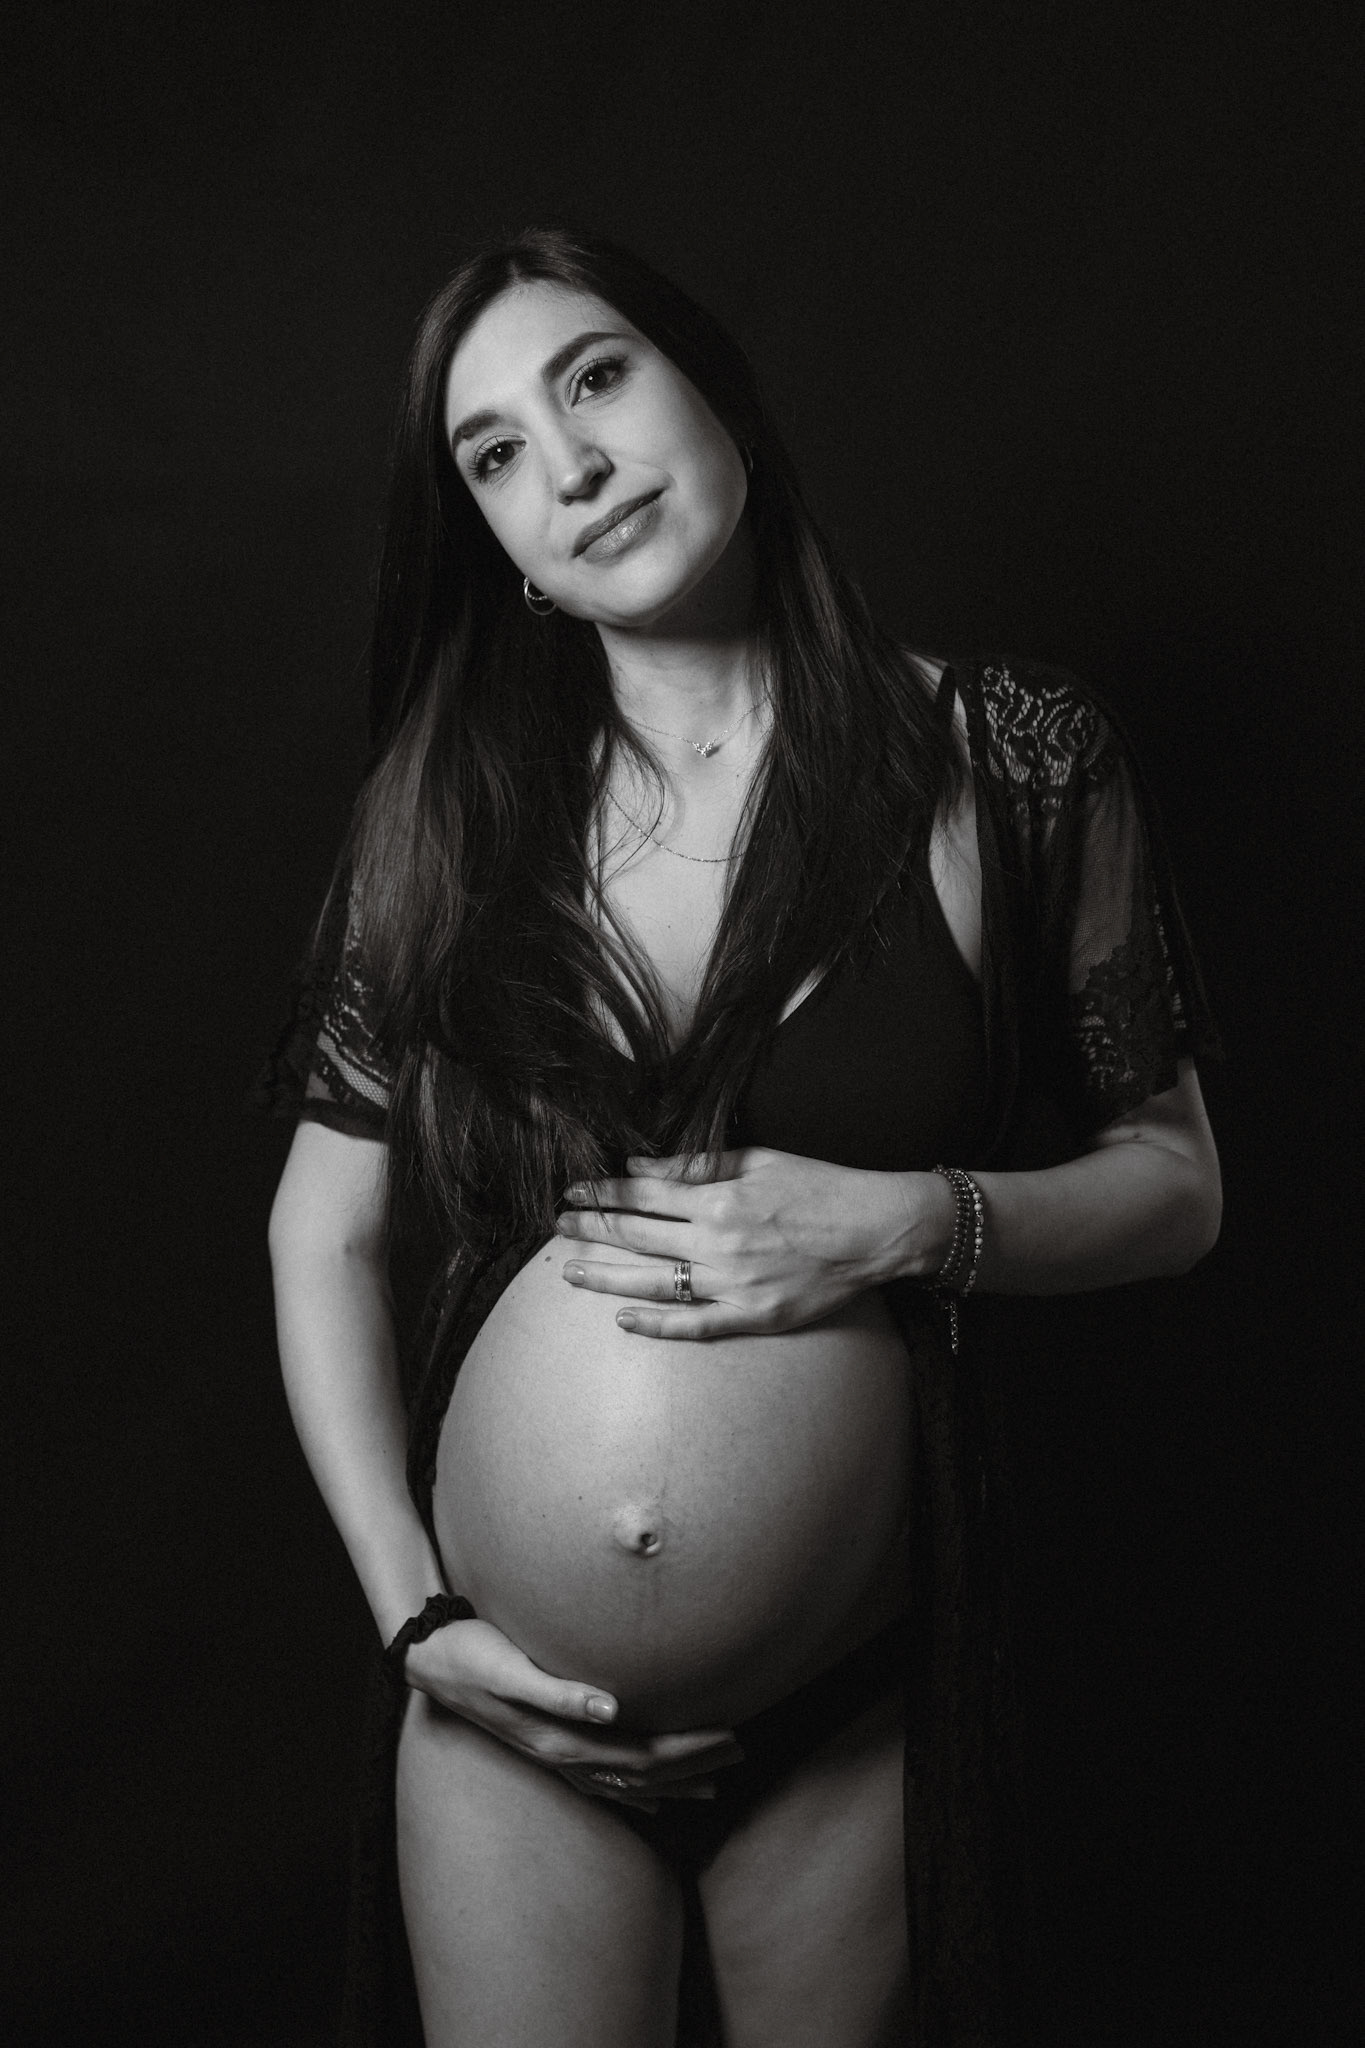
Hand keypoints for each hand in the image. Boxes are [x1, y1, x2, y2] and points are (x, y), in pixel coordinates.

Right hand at [402, 1617, 743, 1812]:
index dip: (691, 1750)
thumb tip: (611, 1708)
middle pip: (643, 1770)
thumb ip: (558, 1691)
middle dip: (695, 1765)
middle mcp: (561, 1755)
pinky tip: (653, 1800)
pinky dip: (634, 1792)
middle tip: (742, 1751)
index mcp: (561, 1739)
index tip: (733, 1737)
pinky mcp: (547, 1746)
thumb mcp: (511, 1667)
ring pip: (627, 1781)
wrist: (429, 1660)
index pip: (643, 1753)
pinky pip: (601, 1781)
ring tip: (716, 1783)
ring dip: (673, 1782)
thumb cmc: (473, 1652)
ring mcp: (554, 1756)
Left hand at [556, 1147, 954, 1339]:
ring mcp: (734, 1284)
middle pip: (638, 1236)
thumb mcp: (759, 1159)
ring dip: (606, 1277)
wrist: (874, 1231)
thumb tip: (641, 1168)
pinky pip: (694, 1325)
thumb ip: (696, 1166)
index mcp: (719, 1198)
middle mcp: (719, 1243)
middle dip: (592, 1229)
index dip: (603, 1193)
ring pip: (654, 1282)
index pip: (643, 1195)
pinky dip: (656, 1325)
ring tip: (570, 1274)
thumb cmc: (819, 1188)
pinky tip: (623, 1320)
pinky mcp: (753, 1315)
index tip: (574, 1192)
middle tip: (558, 1226)